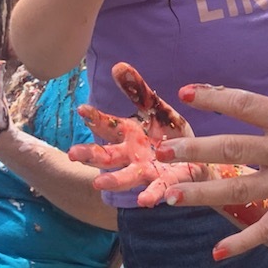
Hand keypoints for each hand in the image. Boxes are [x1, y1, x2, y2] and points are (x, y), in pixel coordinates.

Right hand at [68, 62, 210, 206]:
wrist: (195, 159)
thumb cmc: (168, 133)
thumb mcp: (156, 108)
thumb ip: (137, 90)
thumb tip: (117, 65)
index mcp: (128, 134)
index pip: (107, 125)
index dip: (96, 117)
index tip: (82, 109)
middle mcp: (131, 155)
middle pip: (107, 156)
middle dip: (90, 155)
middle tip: (72, 154)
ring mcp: (146, 171)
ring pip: (126, 177)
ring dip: (113, 181)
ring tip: (98, 184)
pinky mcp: (166, 183)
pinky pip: (158, 190)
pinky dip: (151, 196)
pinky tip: (146, 201)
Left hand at [155, 85, 267, 258]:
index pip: (246, 104)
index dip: (214, 97)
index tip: (185, 93)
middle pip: (232, 147)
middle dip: (194, 149)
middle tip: (162, 152)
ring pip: (239, 187)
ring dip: (203, 194)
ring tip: (171, 196)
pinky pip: (266, 227)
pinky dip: (241, 242)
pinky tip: (217, 251)